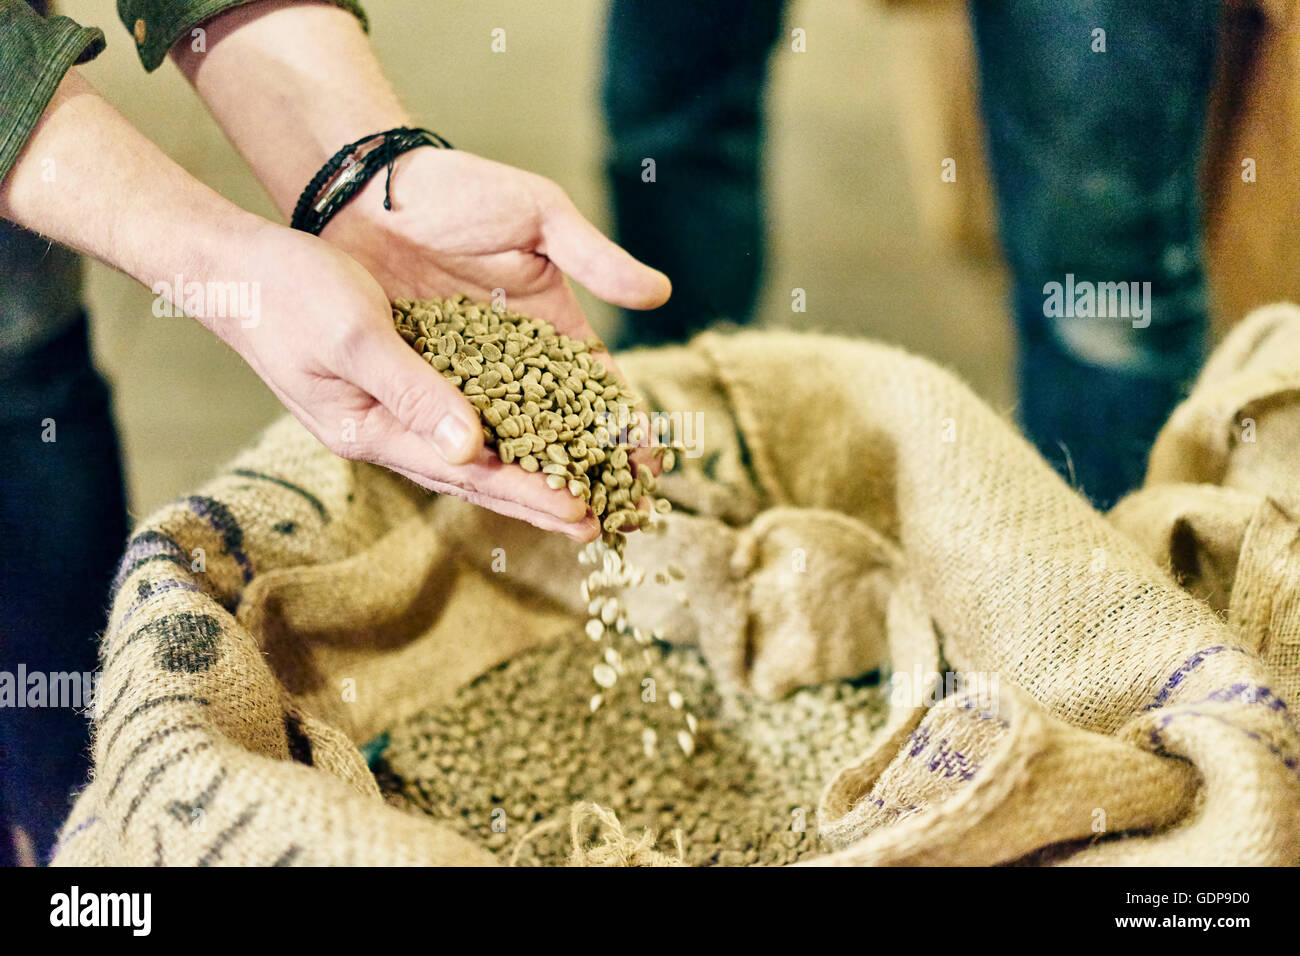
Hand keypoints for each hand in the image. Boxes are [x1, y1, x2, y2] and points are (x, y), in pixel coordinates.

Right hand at [210, 223, 603, 539]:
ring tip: (578, 494)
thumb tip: (471, 449)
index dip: (527, 491)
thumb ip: (413, 391)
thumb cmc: (289, 293)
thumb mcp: (355, 335)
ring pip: (470, 454)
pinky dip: (501, 434)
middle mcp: (384, 431)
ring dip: (524, 474)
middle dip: (536, 499)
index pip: (465, 472)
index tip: (581, 510)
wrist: (241, 267)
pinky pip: (460, 420)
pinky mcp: (397, 386)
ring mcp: (388, 413)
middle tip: (598, 522)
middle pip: (474, 476)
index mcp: (371, 429)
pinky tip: (532, 436)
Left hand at [322, 147, 672, 524]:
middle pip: (563, 427)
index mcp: (555, 322)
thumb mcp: (540, 214)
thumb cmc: (462, 190)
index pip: (599, 386)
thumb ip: (595, 258)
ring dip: (539, 479)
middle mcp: (516, 359)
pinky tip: (497, 494)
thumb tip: (661, 294)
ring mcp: (467, 376)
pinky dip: (476, 460)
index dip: (625, 425)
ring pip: (511, 439)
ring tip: (568, 522)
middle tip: (617, 515)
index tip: (648, 463)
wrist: (371, 189)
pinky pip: (452, 429)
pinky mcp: (420, 382)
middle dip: (592, 470)